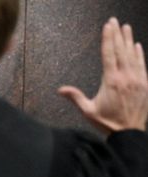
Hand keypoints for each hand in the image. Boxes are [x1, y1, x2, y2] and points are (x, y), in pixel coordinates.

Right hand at [59, 17, 147, 132]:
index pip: (109, 54)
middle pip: (121, 50)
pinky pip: (142, 65)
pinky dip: (139, 54)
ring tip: (126, 27)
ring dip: (129, 40)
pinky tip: (137, 45)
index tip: (108, 26)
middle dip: (117, 34)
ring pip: (132, 55)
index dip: (108, 39)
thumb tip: (60, 89)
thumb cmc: (107, 122)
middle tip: (115, 21)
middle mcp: (125, 77)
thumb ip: (75, 97)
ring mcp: (137, 79)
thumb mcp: (88, 111)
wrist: (128, 132)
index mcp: (111, 81)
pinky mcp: (144, 84)